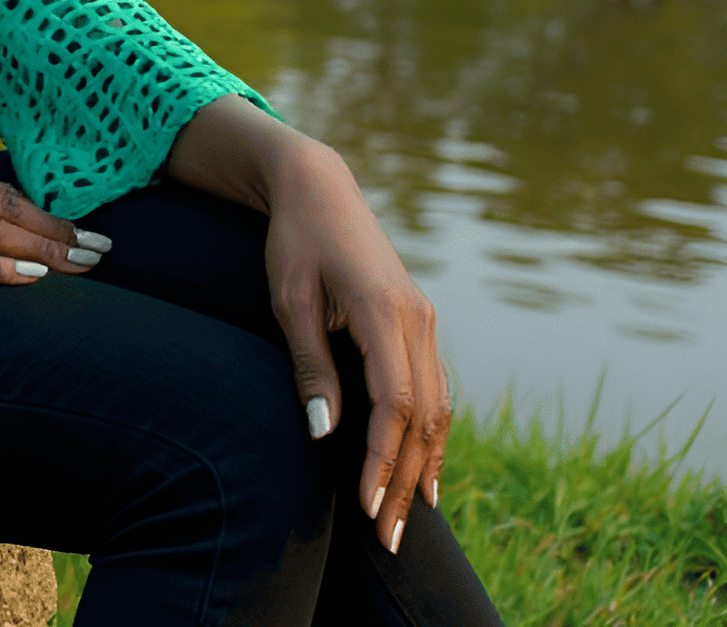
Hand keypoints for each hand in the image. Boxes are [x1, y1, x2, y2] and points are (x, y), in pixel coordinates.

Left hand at [264, 142, 450, 556]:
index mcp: (385, 311)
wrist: (316, 186)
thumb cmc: (294, 240)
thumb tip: (326, 435)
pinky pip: (435, 388)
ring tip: (409, 518)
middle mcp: (417, 318)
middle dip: (408, 481)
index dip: (385, 461)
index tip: (368, 508)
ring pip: (438, 408)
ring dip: (426, 465)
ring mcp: (424, 319)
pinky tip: (423, 470)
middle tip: (390, 540)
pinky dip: (431, 434)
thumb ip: (310, 365)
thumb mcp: (289, 300)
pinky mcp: (418, 320)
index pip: (396, 406)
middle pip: (425, 417)